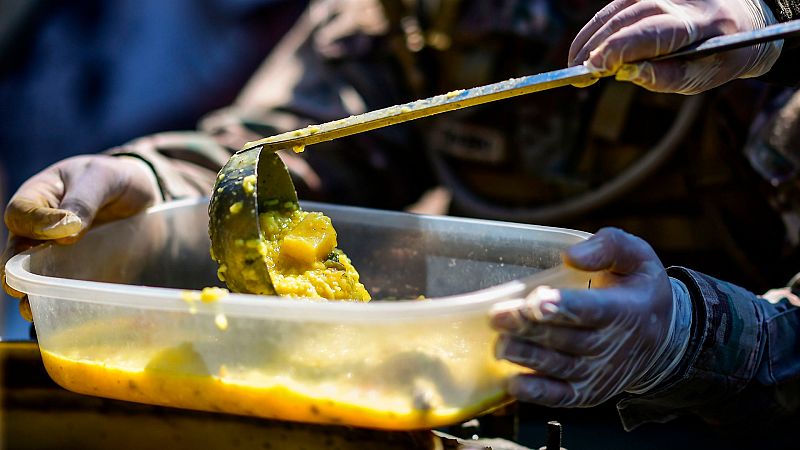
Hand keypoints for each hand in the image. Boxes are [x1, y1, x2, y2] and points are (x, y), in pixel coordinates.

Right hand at [2, 155, 160, 319]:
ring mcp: (58, 256)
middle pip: (17, 255)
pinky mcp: (81, 273)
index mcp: (37, 199)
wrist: (141, 190)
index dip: (34, 226)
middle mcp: (38, 232)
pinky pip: (68, 291)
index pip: (20, 214)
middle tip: (23, 289)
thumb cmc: (113, 178)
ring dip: (34, 296)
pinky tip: (72, 315)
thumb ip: (83, 200)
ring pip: (37, 279)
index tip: (61, 234)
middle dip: (17, 275)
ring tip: (37, 310)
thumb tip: (66, 230)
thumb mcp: (101, 178)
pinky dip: (67, 304)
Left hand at [490, 227, 691, 406]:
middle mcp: (614, 345)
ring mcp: (600, 372)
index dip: (563, 307)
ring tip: (500, 344)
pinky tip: (514, 383)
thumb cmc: (638, 289)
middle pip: (567, 339)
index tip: (536, 301)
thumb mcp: (636, 257)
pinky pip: (562, 397)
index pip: (592, 310)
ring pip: (559, 367)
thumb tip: (572, 255)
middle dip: (530, 328)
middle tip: (499, 317)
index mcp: (626, 309)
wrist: (661, 341)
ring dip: (527, 357)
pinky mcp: (588, 393)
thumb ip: (608, 247)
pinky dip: (538, 393)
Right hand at [569, 0, 782, 93]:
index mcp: (697, 24)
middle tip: (577, 74)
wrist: (743, 21)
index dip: (617, 51)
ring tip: (576, 63)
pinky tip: (586, 48)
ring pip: (615, 10)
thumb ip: (662, 77)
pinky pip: (615, 7)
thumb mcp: (700, 77)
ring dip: (590, 37)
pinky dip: (597, 28)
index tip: (593, 70)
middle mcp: (677, 0)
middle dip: (596, 47)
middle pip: (625, 19)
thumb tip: (623, 73)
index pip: (649, 33)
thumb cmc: (718, 56)